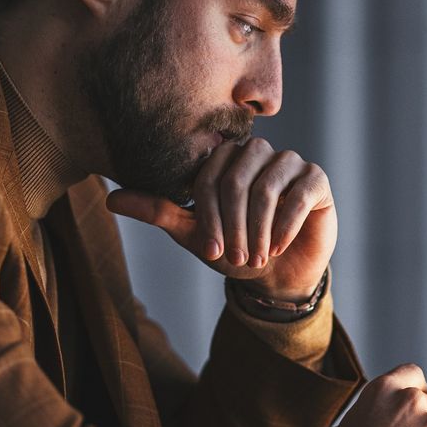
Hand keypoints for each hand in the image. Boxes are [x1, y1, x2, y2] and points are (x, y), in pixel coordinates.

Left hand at [105, 137, 335, 299]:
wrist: (278, 274)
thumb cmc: (234, 248)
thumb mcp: (193, 233)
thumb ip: (157, 211)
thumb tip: (110, 199)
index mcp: (224, 158)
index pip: (208, 176)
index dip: (208, 216)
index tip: (210, 251)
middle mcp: (257, 151)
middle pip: (236, 179)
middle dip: (233, 225)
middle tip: (236, 257)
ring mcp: (289, 163)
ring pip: (266, 187)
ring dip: (257, 229)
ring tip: (257, 256)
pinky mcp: (316, 180)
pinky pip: (299, 194)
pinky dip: (285, 225)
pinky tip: (278, 246)